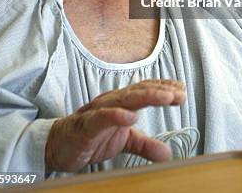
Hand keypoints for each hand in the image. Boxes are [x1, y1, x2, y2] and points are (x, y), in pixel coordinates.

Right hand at [45, 79, 185, 171]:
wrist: (59, 145)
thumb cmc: (92, 137)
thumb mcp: (124, 142)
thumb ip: (145, 145)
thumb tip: (167, 153)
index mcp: (121, 102)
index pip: (146, 90)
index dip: (164, 89)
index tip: (182, 90)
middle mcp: (112, 101)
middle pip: (140, 91)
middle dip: (162, 91)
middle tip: (180, 94)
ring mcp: (99, 110)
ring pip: (125, 99)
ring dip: (147, 96)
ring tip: (166, 97)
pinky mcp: (87, 125)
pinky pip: (102, 117)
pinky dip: (117, 115)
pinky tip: (131, 116)